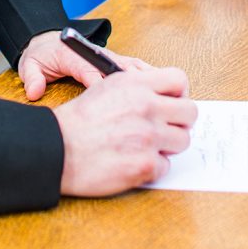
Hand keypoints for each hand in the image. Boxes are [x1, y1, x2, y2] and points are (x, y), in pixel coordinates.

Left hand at [17, 31, 155, 101]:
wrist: (50, 40)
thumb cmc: (43, 53)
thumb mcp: (31, 63)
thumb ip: (32, 76)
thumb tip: (35, 91)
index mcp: (76, 55)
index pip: (92, 72)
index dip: (103, 86)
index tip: (113, 104)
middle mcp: (98, 55)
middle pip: (122, 69)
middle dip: (138, 85)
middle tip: (154, 103)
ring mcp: (111, 57)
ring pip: (136, 69)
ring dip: (152, 82)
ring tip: (171, 99)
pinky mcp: (118, 61)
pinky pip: (139, 70)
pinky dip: (153, 80)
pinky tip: (166, 94)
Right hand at [53, 68, 196, 196]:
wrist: (57, 149)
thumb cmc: (78, 122)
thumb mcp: (106, 88)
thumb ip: (138, 88)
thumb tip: (164, 96)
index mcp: (136, 84)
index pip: (180, 80)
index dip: (179, 94)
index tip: (173, 104)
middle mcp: (146, 106)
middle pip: (190, 112)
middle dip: (179, 122)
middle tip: (164, 130)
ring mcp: (148, 136)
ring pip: (183, 141)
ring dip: (167, 146)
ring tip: (143, 147)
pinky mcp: (145, 164)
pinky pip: (166, 166)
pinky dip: (151, 167)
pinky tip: (132, 163)